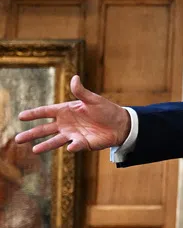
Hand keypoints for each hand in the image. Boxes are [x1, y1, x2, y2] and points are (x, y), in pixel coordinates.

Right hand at [15, 75, 130, 154]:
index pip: (46, 112)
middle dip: (32, 134)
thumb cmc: (106, 110)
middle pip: (45, 129)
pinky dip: (73, 146)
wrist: (120, 124)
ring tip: (34, 150)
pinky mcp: (83, 143)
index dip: (34, 114)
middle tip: (18, 139)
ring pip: (55, 141)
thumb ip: (81, 91)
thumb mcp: (93, 99)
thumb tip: (74, 78)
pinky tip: (69, 147)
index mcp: (66, 111)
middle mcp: (66, 124)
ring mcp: (73, 134)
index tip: (21, 116)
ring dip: (45, 145)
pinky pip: (76, 145)